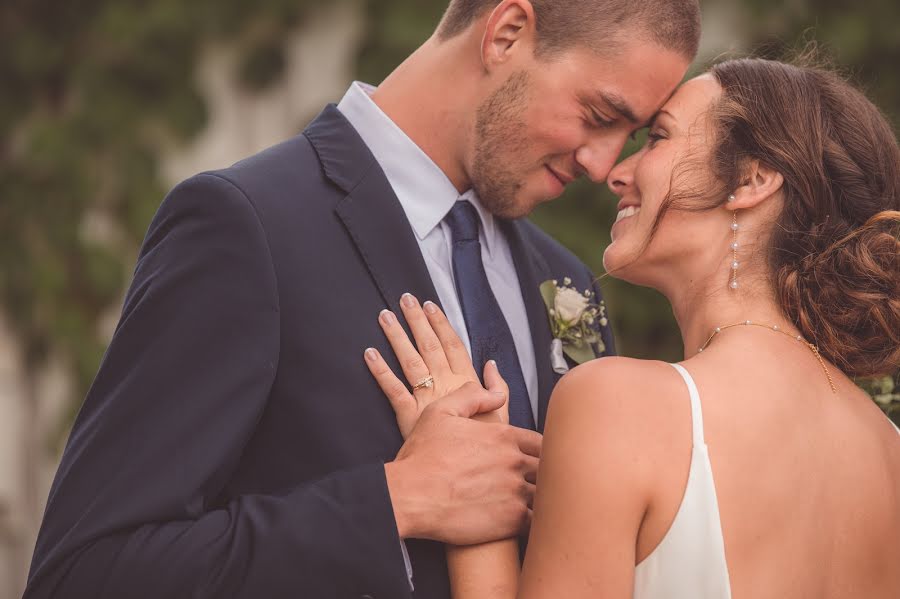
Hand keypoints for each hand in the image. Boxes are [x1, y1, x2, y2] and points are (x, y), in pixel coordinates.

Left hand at [365, 293, 508, 437]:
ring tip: (385, 316)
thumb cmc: (487, 449)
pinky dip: (380, 372)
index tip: (432, 305)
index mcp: (467, 384)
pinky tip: (369, 354)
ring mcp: (426, 400)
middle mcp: (445, 386)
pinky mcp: (409, 417)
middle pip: (429, 347)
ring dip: (397, 338)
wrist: (471, 478)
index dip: (442, 325)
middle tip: (405, 298)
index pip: (453, 346)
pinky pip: (392, 390)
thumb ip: (498, 390)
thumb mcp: (502, 419)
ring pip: (410, 362)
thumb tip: (492, 364)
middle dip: (417, 321)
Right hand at [383, 383, 541, 544]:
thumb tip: (497, 393)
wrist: (409, 496)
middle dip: (547, 473)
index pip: (542, 441)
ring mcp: (515, 491)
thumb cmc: (422, 456)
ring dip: (546, 498)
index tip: (537, 460)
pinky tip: (536, 523)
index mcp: (503, 435)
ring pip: (547, 494)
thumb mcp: (441, 412)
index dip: (543, 450)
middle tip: (544, 482)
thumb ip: (473, 396)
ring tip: (545, 504)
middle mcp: (514, 461)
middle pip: (549, 466)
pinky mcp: (511, 520)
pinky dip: (541, 522)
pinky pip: (540, 521)